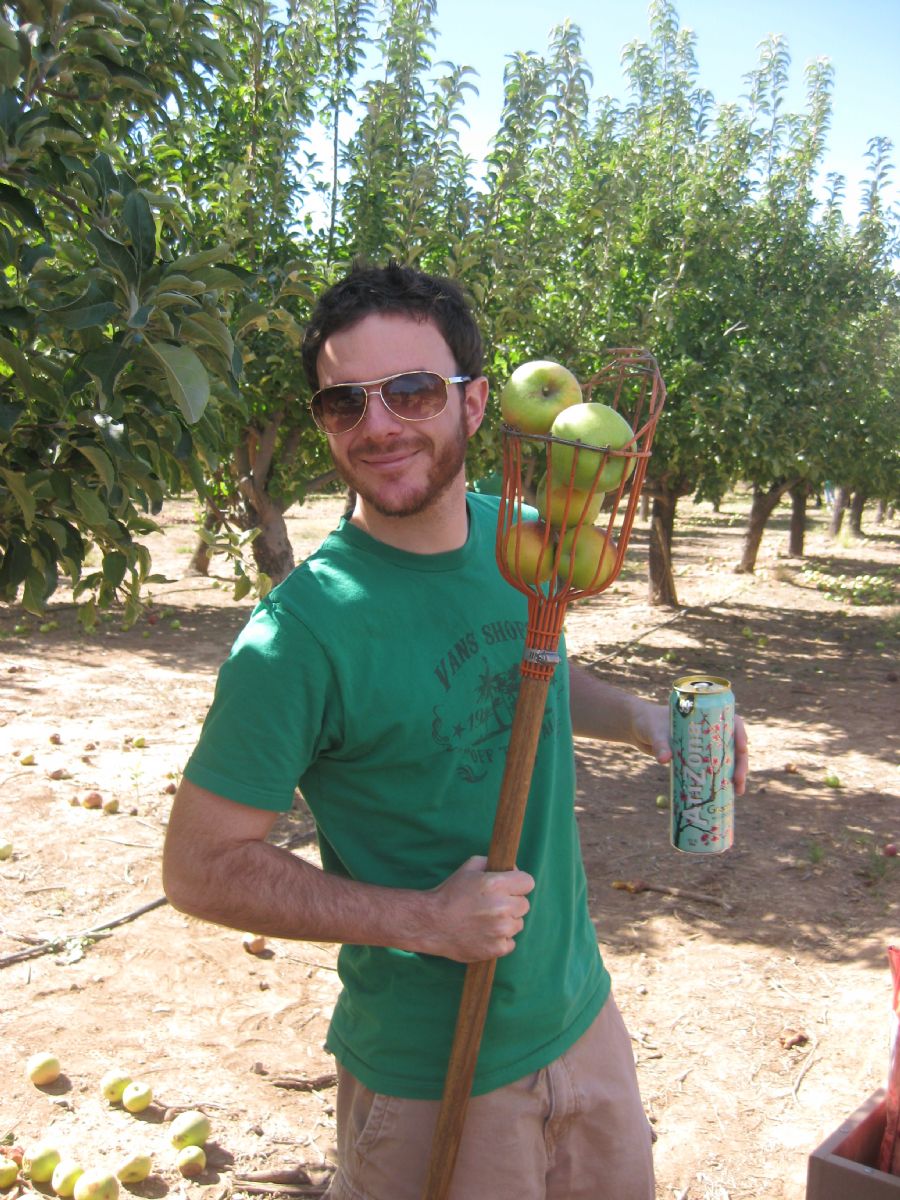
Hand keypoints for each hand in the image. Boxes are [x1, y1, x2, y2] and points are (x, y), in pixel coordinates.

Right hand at [425, 856, 534, 963]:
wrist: (432, 923)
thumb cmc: (450, 894)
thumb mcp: (468, 868)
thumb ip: (491, 863)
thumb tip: (511, 868)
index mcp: (496, 884)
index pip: (528, 882)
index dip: (519, 884)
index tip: (510, 888)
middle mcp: (502, 906)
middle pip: (524, 904)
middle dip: (512, 903)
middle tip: (494, 905)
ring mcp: (500, 930)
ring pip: (518, 924)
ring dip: (507, 922)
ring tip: (486, 921)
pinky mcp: (496, 949)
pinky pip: (510, 943)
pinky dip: (500, 940)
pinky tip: (485, 934)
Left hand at [632, 700, 748, 795]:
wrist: (639, 729)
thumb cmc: (649, 723)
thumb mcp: (654, 731)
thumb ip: (660, 744)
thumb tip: (664, 760)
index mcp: (706, 715)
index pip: (732, 722)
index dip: (740, 734)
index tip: (742, 748)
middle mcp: (710, 730)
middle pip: (734, 745)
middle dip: (740, 763)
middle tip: (738, 780)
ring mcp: (706, 745)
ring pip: (728, 759)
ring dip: (735, 774)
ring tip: (737, 792)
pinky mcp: (698, 758)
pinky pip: (715, 769)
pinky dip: (722, 781)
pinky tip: (727, 794)